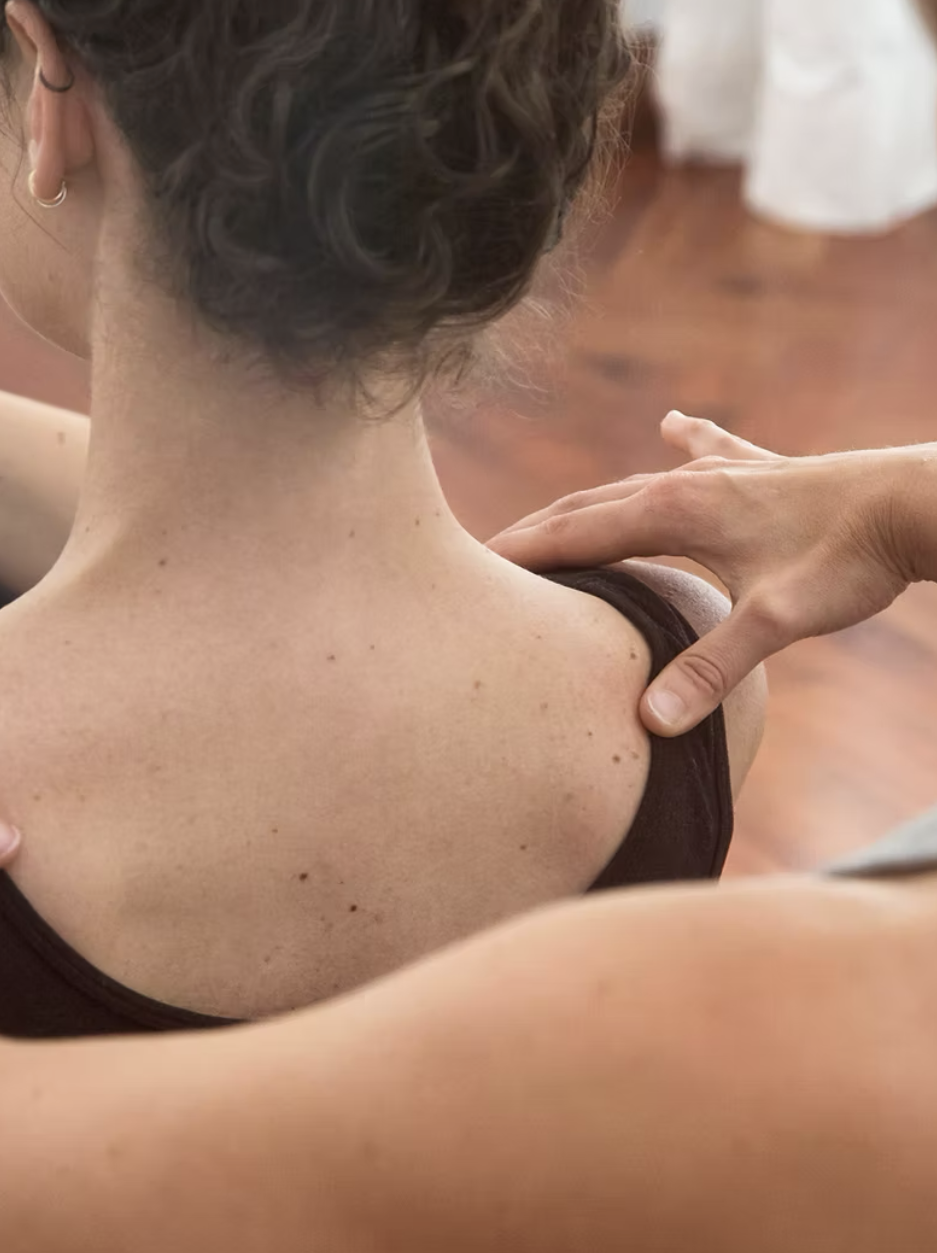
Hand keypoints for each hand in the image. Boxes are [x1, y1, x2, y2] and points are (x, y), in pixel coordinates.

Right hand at [489, 412, 933, 735]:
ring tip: (549, 522)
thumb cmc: (846, 558)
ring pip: (633, 486)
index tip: (468, 569)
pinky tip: (672, 424)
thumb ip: (709, 669)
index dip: (520, 553)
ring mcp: (722, 471)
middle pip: (590, 506)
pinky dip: (680, 444)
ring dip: (586, 505)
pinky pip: (704, 453)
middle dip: (537, 532)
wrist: (914, 503)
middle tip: (486, 558)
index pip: (575, 534)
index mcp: (674, 511)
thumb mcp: (774, 621)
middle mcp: (686, 482)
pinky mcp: (759, 473)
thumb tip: (649, 721)